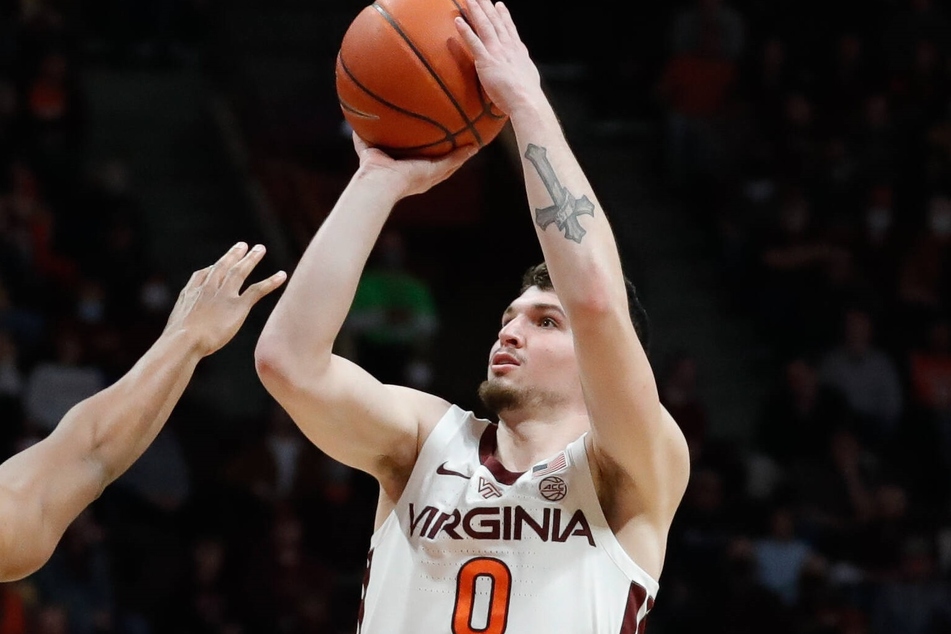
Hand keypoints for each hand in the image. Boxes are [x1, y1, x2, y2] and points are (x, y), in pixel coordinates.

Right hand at [164, 243, 286, 355]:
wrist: (184, 340)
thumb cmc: (177, 342)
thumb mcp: (175, 330)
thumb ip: (180, 328)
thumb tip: (176, 340)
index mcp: (190, 294)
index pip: (201, 276)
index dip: (210, 269)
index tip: (214, 264)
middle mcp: (208, 289)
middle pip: (222, 267)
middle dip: (233, 255)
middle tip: (242, 245)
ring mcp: (224, 295)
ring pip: (240, 272)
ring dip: (251, 259)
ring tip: (260, 249)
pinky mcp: (238, 306)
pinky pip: (257, 290)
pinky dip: (271, 282)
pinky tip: (282, 275)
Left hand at [352, 133, 476, 197]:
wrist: (379, 181)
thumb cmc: (370, 169)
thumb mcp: (367, 146)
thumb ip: (363, 132)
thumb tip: (356, 114)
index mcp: (408, 172)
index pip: (421, 163)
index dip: (430, 156)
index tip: (435, 146)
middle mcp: (422, 177)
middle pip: (440, 166)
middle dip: (450, 157)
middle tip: (461, 146)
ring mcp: (430, 176)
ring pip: (450, 165)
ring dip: (461, 156)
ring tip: (473, 145)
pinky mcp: (435, 173)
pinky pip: (453, 162)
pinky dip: (463, 155)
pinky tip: (473, 146)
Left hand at [454, 0, 543, 118]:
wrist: (526, 100)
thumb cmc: (527, 94)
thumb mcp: (528, 74)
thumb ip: (523, 66)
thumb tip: (524, 64)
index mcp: (518, 50)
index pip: (509, 28)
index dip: (503, 15)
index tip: (498, 4)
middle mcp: (507, 47)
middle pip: (495, 21)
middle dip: (486, 6)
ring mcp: (496, 52)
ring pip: (484, 26)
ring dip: (475, 11)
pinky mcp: (486, 61)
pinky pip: (473, 43)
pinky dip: (465, 31)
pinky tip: (458, 21)